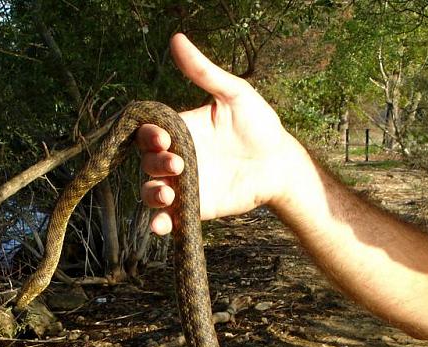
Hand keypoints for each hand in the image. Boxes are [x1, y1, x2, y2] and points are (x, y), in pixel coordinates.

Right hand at [136, 33, 308, 234]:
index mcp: (181, 130)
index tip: (162, 138)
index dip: (149, 136)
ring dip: (152, 195)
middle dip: (155, 165)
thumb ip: (205, 73)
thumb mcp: (235, 95)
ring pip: (152, 192)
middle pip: (147, 163)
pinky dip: (161, 223)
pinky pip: (171, 217)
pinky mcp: (195, 208)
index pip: (150, 133)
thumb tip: (176, 39)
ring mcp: (185, 185)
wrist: (279, 165)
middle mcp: (178, 158)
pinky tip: (160, 226)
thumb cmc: (259, 125)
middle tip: (178, 165)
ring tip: (168, 195)